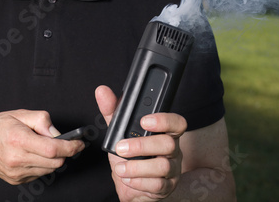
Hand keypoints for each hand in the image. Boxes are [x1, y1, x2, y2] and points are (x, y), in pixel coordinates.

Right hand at [0, 109, 84, 184]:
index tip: (79, 143)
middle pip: (55, 162)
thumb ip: (42, 120)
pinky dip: (43, 165)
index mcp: (18, 139)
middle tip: (65, 143)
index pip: (53, 149)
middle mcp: (17, 159)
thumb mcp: (20, 114)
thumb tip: (58, 133)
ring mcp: (17, 172)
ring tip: (43, 147)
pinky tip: (34, 155)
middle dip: (65, 153)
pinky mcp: (17, 180)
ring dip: (54, 159)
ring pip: (50, 170)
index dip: (70, 147)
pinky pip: (40, 174)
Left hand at [95, 86, 186, 201]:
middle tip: (120, 148)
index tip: (144, 121)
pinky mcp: (167, 187)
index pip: (176, 122)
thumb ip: (111, 111)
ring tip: (120, 167)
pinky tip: (127, 178)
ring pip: (163, 166)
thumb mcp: (117, 131)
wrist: (128, 183)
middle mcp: (172, 149)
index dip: (164, 120)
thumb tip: (102, 91)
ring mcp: (172, 169)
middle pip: (168, 144)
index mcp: (163, 132)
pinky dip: (138, 181)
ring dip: (136, 167)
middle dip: (141, 146)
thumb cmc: (128, 154)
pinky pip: (158, 185)